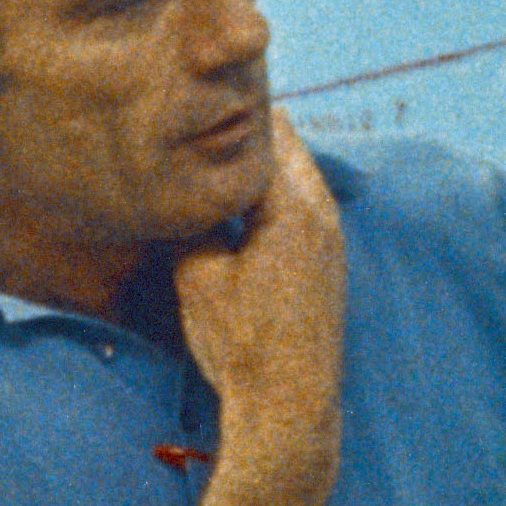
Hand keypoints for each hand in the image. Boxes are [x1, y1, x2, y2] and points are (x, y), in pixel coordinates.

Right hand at [172, 125, 346, 463]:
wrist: (289, 407)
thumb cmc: (240, 345)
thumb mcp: (195, 277)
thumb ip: (189, 221)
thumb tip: (174, 189)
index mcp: (291, 207)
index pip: (262, 131)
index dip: (226, 113)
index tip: (192, 98)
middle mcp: (321, 211)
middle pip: (285, 143)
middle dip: (245, 130)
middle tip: (198, 117)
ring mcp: (330, 235)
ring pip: (295, 172)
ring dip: (260, 162)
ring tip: (213, 154)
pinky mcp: (328, 259)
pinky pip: (300, 201)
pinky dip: (272, 190)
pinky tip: (239, 201)